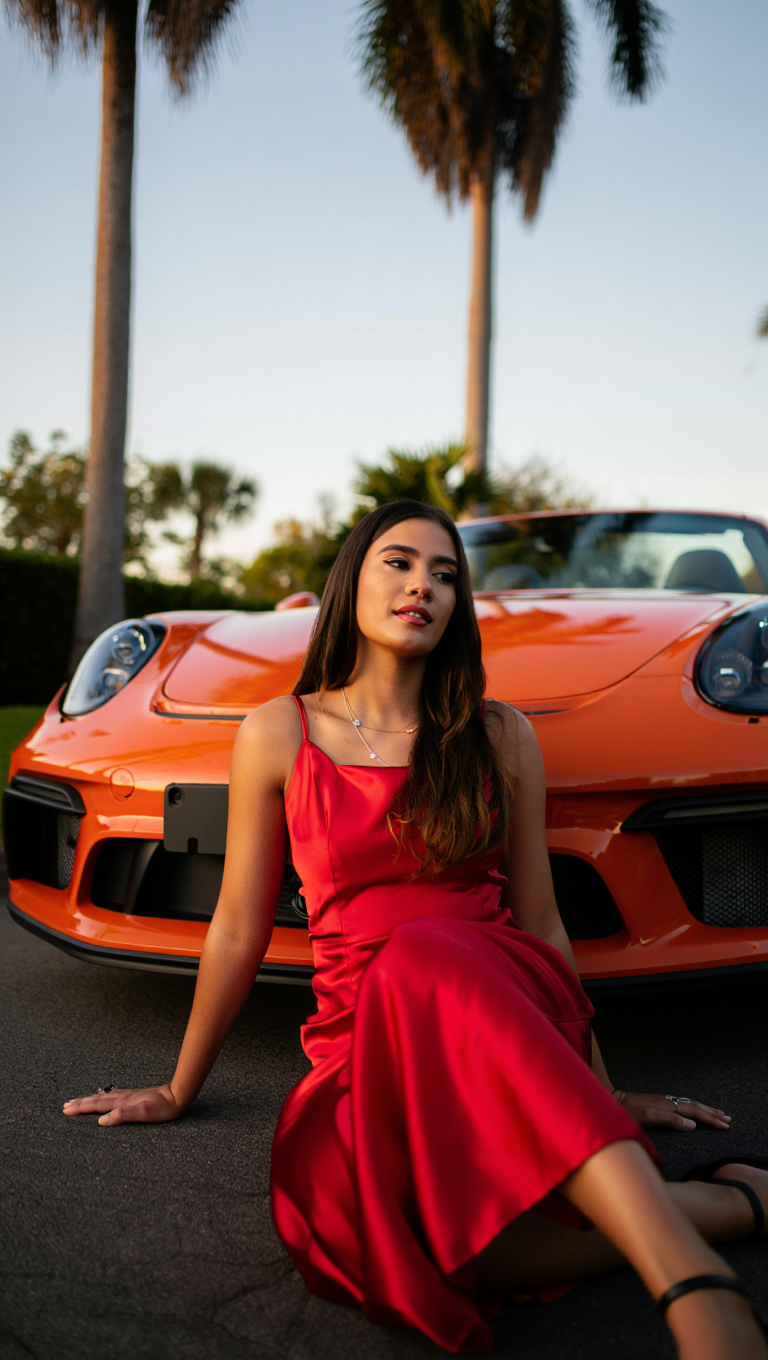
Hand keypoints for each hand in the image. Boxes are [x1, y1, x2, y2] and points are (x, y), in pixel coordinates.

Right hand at [63, 1083, 183, 1126]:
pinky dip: (101, 1098)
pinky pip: (111, 1096)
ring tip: (78, 1100)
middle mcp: (122, 1097)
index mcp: (122, 1102)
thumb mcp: (144, 1115)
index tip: (66, 1110)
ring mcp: (127, 1095)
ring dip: (88, 1099)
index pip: (96, 1105)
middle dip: (80, 1103)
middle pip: (96, 1099)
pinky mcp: (133, 1096)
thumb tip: (101, 1121)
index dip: (81, 1108)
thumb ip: (123, 1115)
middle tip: (65, 1106)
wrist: (178, 1095)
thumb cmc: (163, 1108)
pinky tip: (102, 1098)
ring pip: (102, 1097)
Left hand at [612, 1090, 731, 1131]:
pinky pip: (683, 1104)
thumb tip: (692, 1124)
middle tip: (728, 1120)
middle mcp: (668, 1101)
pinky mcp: (658, 1103)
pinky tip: (695, 1111)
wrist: (610, 1101)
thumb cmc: (626, 1112)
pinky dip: (694, 1108)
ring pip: (690, 1104)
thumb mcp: (647, 1118)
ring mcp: (663, 1101)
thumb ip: (669, 1120)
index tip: (724, 1126)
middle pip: (696, 1106)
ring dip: (705, 1110)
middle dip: (712, 1113)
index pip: (695, 1112)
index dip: (710, 1119)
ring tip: (718, 1114)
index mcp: (668, 1105)